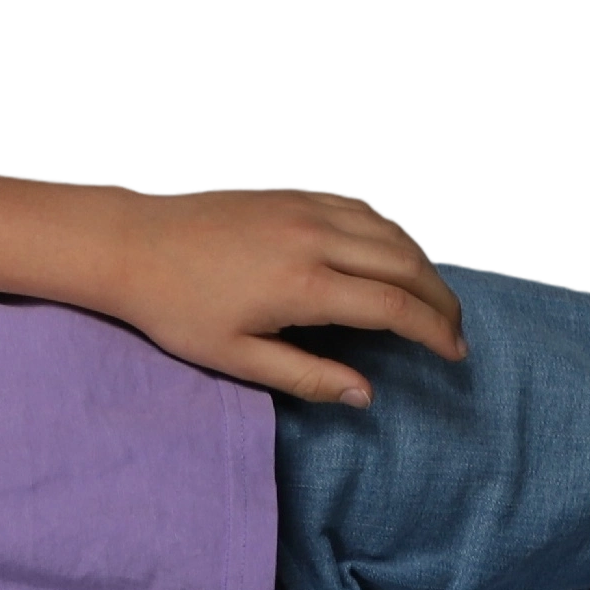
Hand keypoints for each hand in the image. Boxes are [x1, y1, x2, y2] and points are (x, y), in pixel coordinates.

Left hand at [87, 185, 468, 406]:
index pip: (394, 308)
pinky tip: (399, 255)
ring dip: (424, 265)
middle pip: (408, 266)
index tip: (454, 354)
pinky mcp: (296, 194)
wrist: (133, 244)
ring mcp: (307, 209)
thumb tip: (365, 395)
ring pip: (393, 231)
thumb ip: (306, 377)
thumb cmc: (176, 308)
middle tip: (456, 332)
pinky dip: (394, 232)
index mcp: (303, 285)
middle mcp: (314, 238)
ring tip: (435, 300)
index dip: (435, 333)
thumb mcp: (236, 358)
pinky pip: (365, 208)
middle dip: (443, 301)